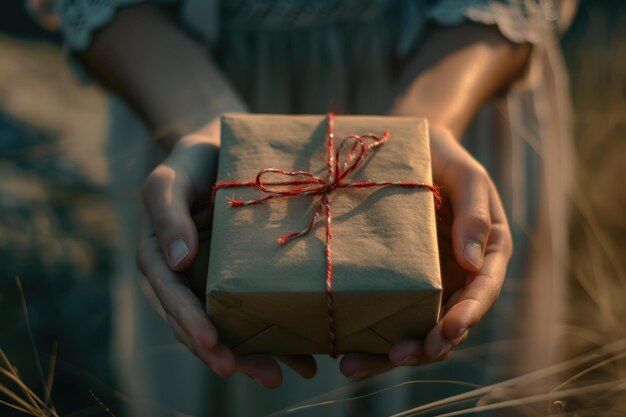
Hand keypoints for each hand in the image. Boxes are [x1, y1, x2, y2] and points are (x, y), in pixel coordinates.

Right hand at [136, 131, 316, 387]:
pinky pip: (257, 309)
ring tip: (294, 372)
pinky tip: (306, 353)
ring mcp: (216, 281)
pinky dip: (278, 333)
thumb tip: (177, 261)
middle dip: (231, 354)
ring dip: (260, 354)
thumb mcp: (170, 179)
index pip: (172, 297)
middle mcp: (188, 278)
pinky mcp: (243, 277)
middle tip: (265, 375)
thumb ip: (167, 214)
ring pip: (233, 326)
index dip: (189, 322)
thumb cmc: (190, 162)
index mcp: (161, 259)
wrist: (220, 149)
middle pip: (203, 324)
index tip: (212, 342)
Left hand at [339, 125, 512, 377]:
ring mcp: (428, 283)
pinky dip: (371, 337)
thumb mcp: (467, 177)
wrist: (411, 148)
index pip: (482, 292)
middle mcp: (458, 276)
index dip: (468, 315)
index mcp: (485, 254)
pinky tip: (345, 349)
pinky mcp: (398, 283)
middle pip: (448, 322)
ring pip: (416, 328)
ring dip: (392, 352)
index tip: (448, 330)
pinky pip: (390, 314)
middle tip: (399, 355)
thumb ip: (475, 215)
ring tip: (355, 365)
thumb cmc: (444, 159)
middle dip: (426, 345)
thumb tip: (472, 262)